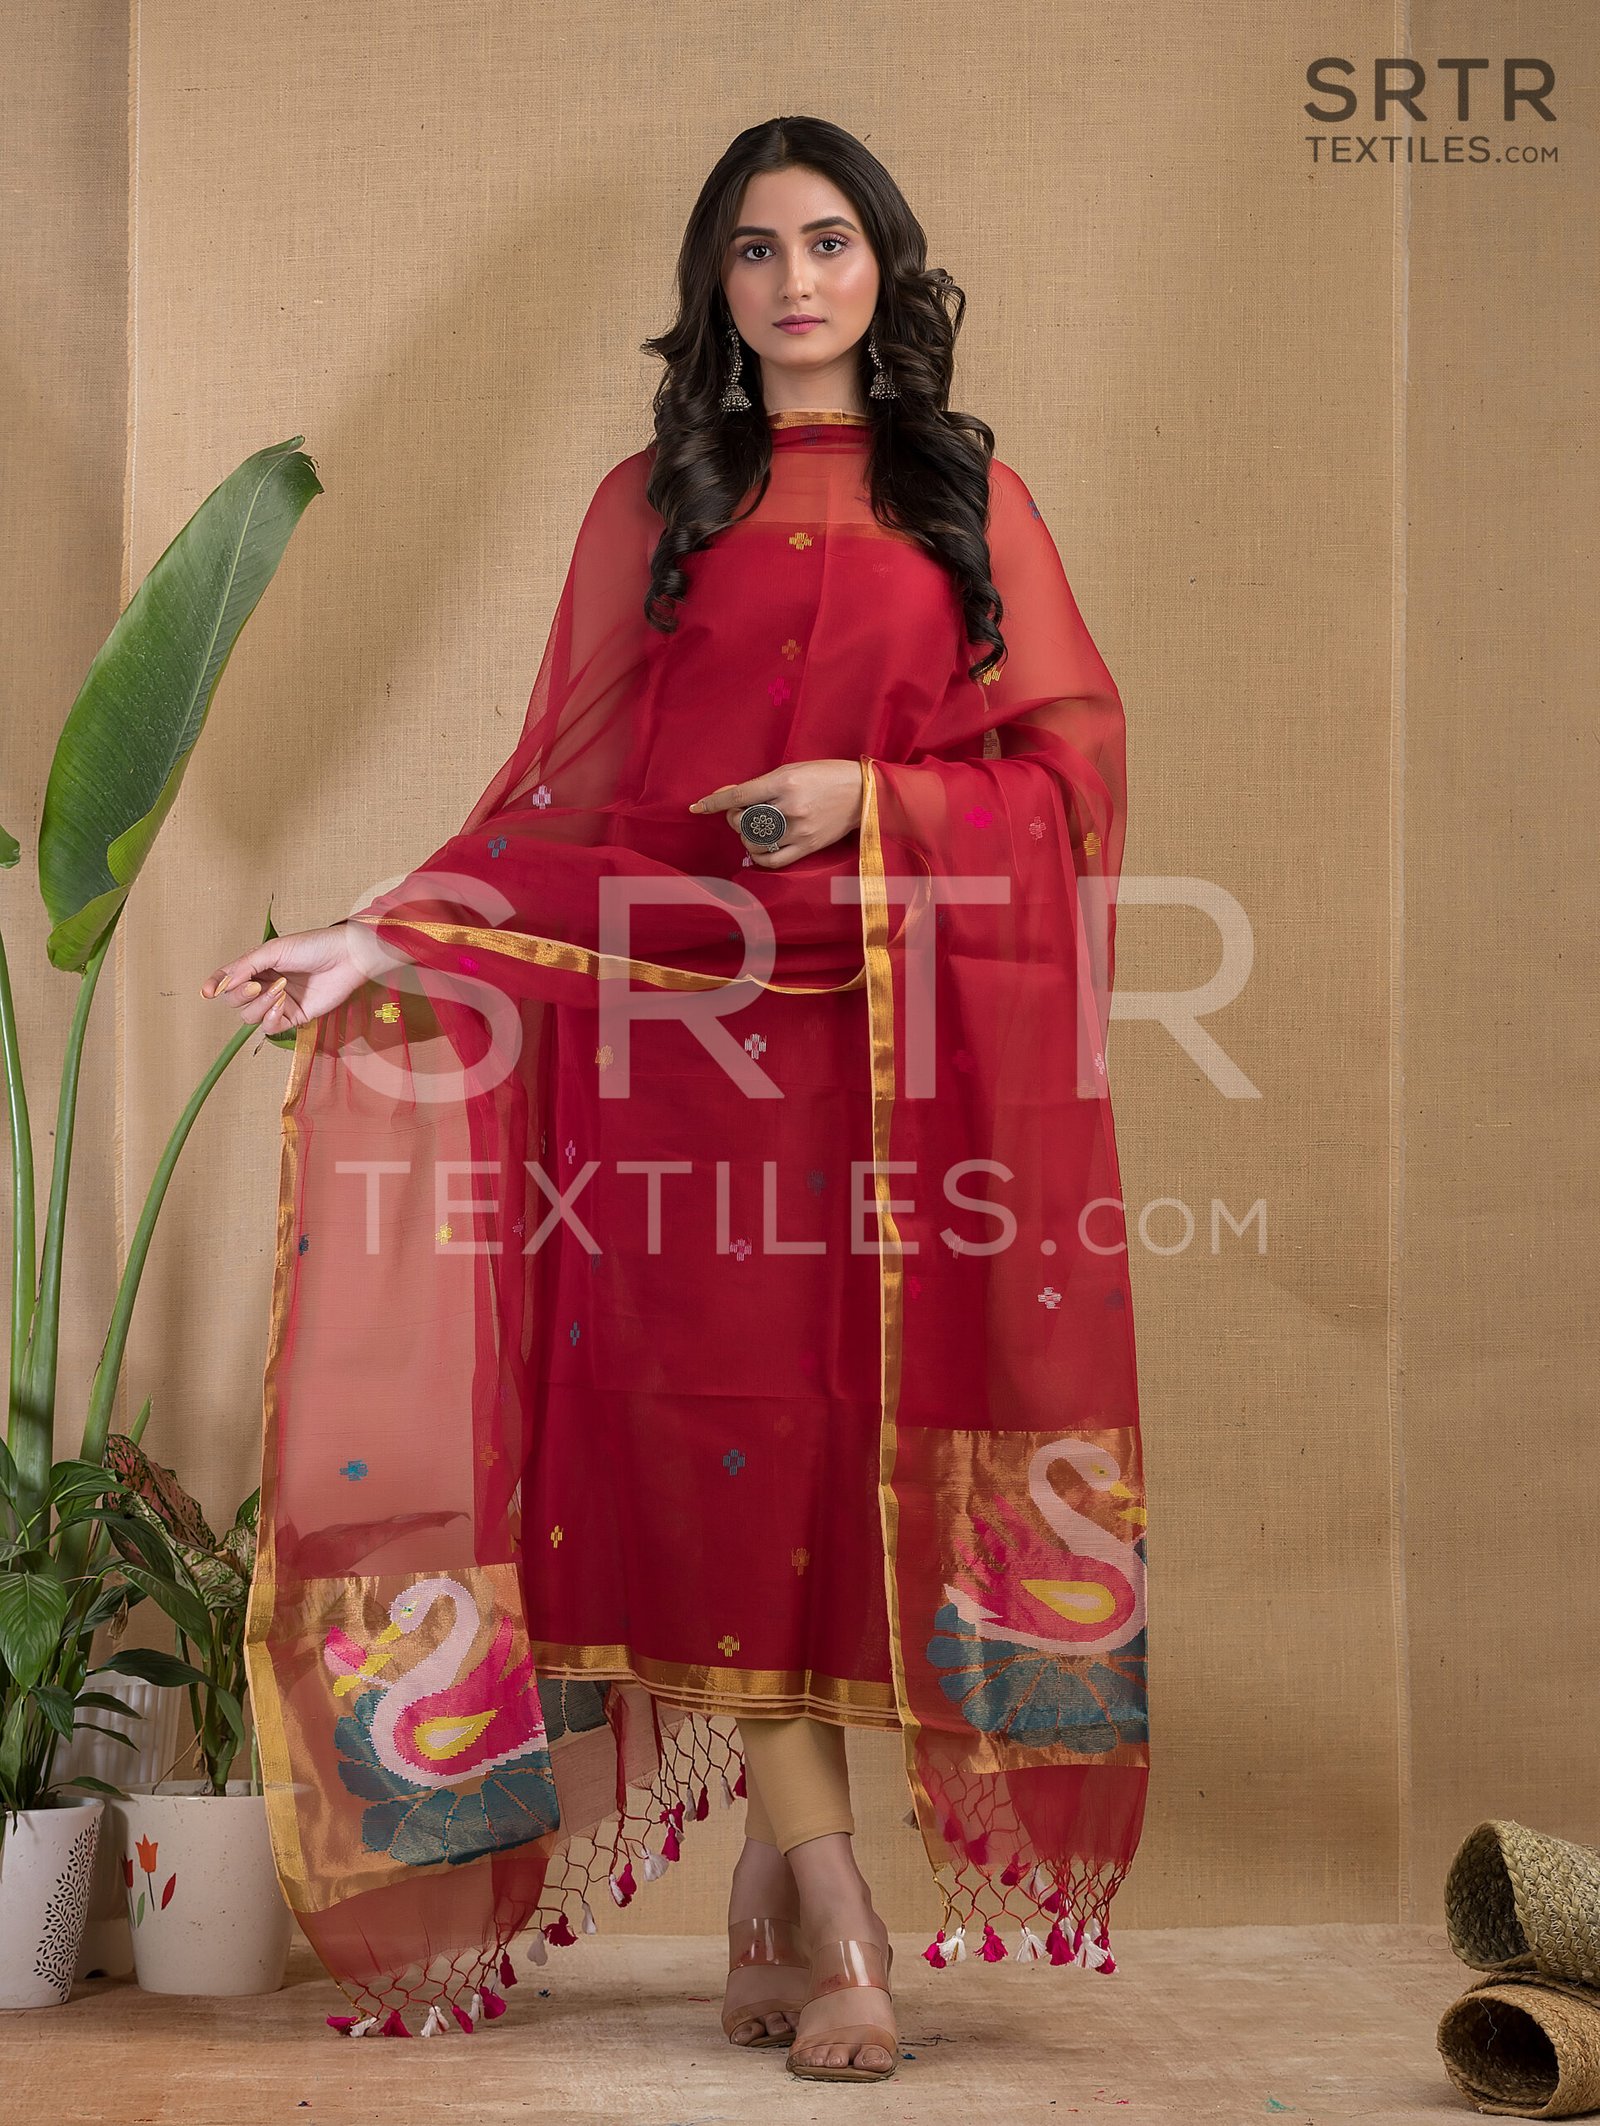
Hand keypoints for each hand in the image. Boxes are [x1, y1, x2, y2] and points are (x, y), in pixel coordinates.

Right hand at [199, 923, 369, 1033]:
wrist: (346, 958)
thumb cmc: (313, 946)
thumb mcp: (273, 950)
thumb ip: (245, 967)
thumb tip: (219, 985)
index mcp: (257, 966)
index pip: (227, 980)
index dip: (215, 986)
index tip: (207, 992)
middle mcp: (264, 985)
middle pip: (234, 1001)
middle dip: (240, 995)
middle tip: (257, 985)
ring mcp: (279, 1003)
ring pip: (250, 1016)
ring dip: (260, 1006)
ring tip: (280, 990)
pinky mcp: (294, 1017)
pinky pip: (270, 1028)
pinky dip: (271, 1019)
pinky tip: (282, 1005)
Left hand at [687, 759, 862, 868]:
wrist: (863, 794)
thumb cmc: (825, 776)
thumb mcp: (792, 769)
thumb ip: (760, 784)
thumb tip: (726, 795)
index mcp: (784, 782)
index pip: (739, 795)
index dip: (714, 803)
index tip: (696, 807)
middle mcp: (790, 807)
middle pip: (743, 821)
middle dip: (734, 818)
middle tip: (741, 813)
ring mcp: (799, 829)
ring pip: (755, 841)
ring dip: (745, 836)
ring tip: (754, 828)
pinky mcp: (808, 847)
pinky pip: (773, 860)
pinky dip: (758, 856)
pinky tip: (758, 848)